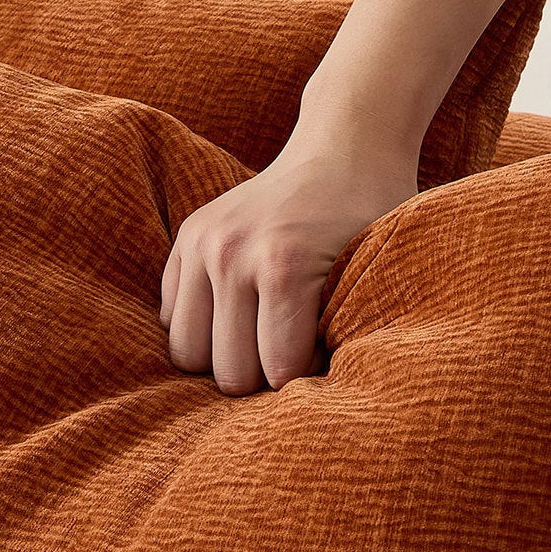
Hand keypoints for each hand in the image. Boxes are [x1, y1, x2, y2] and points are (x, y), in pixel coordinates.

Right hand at [160, 115, 419, 393]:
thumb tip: (325, 401)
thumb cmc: (373, 219)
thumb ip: (351, 334)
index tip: (325, 360)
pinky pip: (171, 318)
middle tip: (292, 356)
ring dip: (223, 358)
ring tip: (258, 342)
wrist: (344, 149)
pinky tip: (238, 313)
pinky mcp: (186, 237)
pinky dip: (202, 328)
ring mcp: (203, 243)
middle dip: (261, 379)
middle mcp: (232, 253)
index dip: (305, 381)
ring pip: (186, 354)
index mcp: (284, 265)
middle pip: (227, 372)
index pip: (277, 373)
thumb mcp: (379, 273)